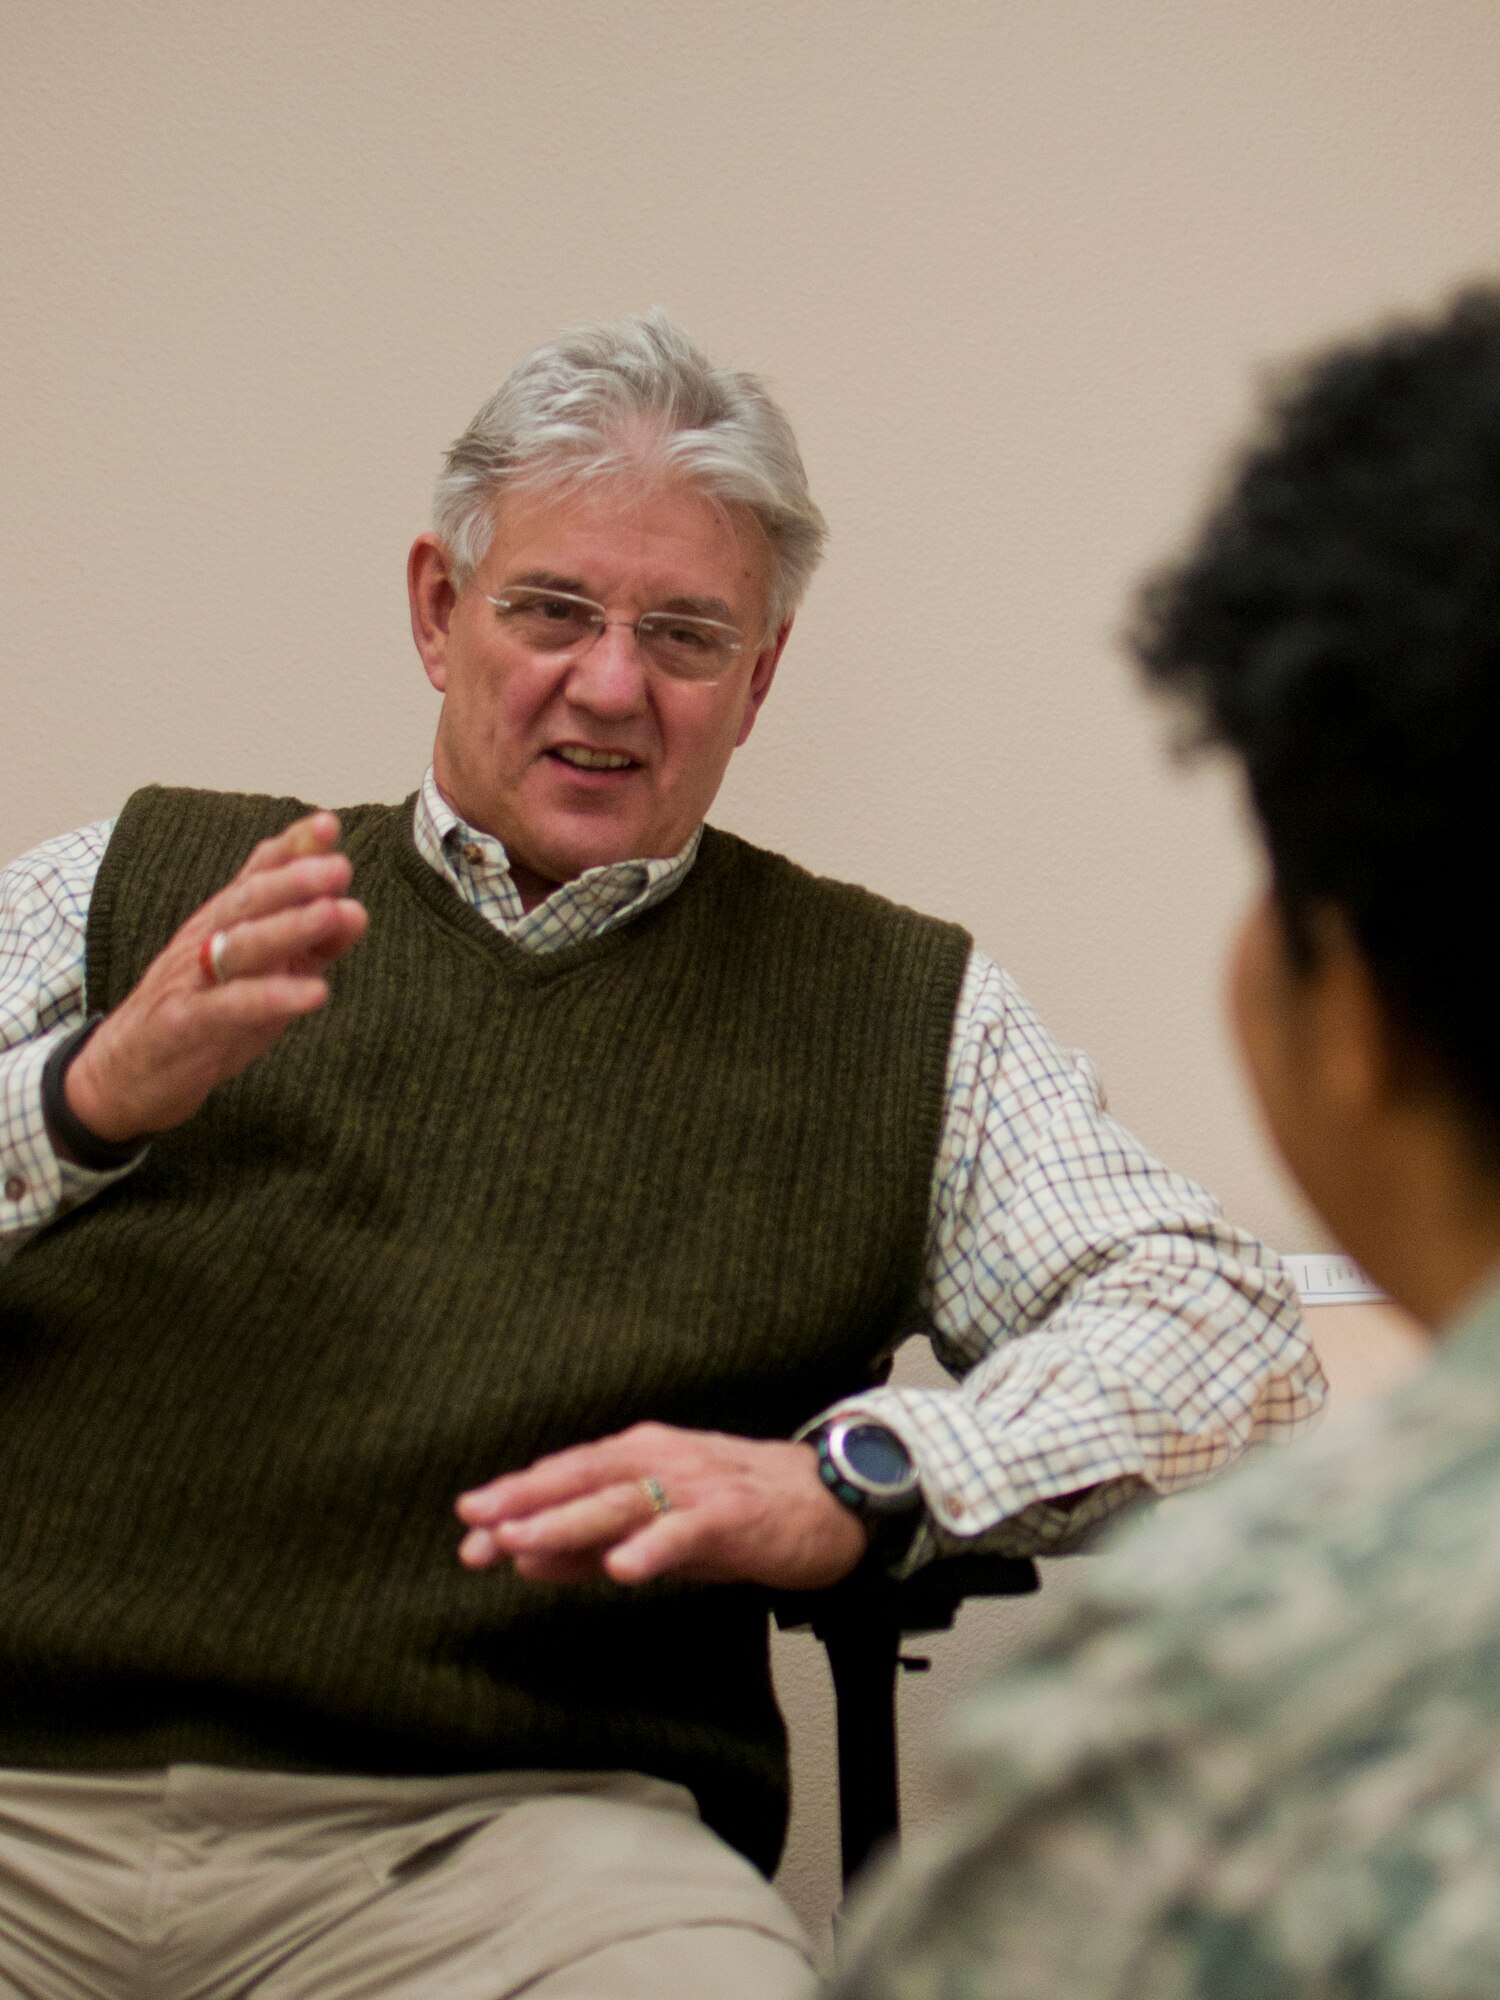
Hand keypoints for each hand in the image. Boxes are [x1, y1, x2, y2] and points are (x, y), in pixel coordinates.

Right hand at [64, 811, 367, 1145]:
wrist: (127, 1073)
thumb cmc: (205, 1012)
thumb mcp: (263, 973)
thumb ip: (309, 943)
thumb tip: (355, 910)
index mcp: (224, 921)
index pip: (257, 873)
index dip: (291, 847)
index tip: (329, 825)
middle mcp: (206, 939)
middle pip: (249, 900)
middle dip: (295, 878)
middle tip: (339, 866)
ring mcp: (193, 979)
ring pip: (242, 944)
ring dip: (290, 926)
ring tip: (335, 912)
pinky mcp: (185, 1023)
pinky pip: (231, 1005)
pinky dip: (273, 996)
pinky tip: (315, 992)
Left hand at [455, 1422, 869, 1590]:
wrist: (830, 1499)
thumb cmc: (738, 1513)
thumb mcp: (655, 1530)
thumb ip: (588, 1546)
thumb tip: (519, 1560)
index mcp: (639, 1457)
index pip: (565, 1474)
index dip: (516, 1498)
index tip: (468, 1526)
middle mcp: (661, 1461)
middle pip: (582, 1479)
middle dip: (525, 1503)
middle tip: (475, 1527)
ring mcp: (696, 1486)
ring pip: (622, 1501)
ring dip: (568, 1522)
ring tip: (520, 1543)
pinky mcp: (733, 1515)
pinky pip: (686, 1532)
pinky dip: (652, 1548)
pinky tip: (621, 1569)